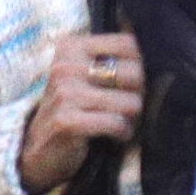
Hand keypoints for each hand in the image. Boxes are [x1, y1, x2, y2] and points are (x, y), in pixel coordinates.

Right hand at [19, 30, 144, 194]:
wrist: (41, 150)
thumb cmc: (74, 109)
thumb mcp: (88, 76)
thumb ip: (115, 58)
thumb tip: (154, 47)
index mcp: (71, 47)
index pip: (128, 44)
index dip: (139, 66)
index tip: (126, 84)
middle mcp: (65, 66)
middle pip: (135, 73)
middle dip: (137, 95)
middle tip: (124, 107)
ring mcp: (64, 93)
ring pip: (131, 102)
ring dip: (131, 119)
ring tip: (117, 122)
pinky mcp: (67, 120)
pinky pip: (116, 123)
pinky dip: (122, 133)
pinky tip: (113, 136)